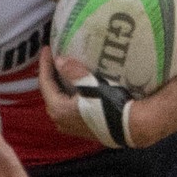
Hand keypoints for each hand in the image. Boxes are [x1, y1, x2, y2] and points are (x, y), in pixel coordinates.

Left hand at [37, 49, 168, 148]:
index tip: (47, 49)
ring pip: (59, 100)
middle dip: (51, 75)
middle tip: (53, 58)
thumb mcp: (91, 86)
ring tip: (63, 70)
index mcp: (58, 109)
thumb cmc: (110, 106)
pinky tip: (74, 86)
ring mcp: (69, 126)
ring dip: (60, 85)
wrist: (130, 127)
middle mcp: (59, 120)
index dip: (45, 64)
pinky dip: (68, 94)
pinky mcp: (80, 128)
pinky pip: (68, 107)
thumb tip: (60, 61)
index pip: (45, 83)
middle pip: (50, 92)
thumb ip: (73, 72)